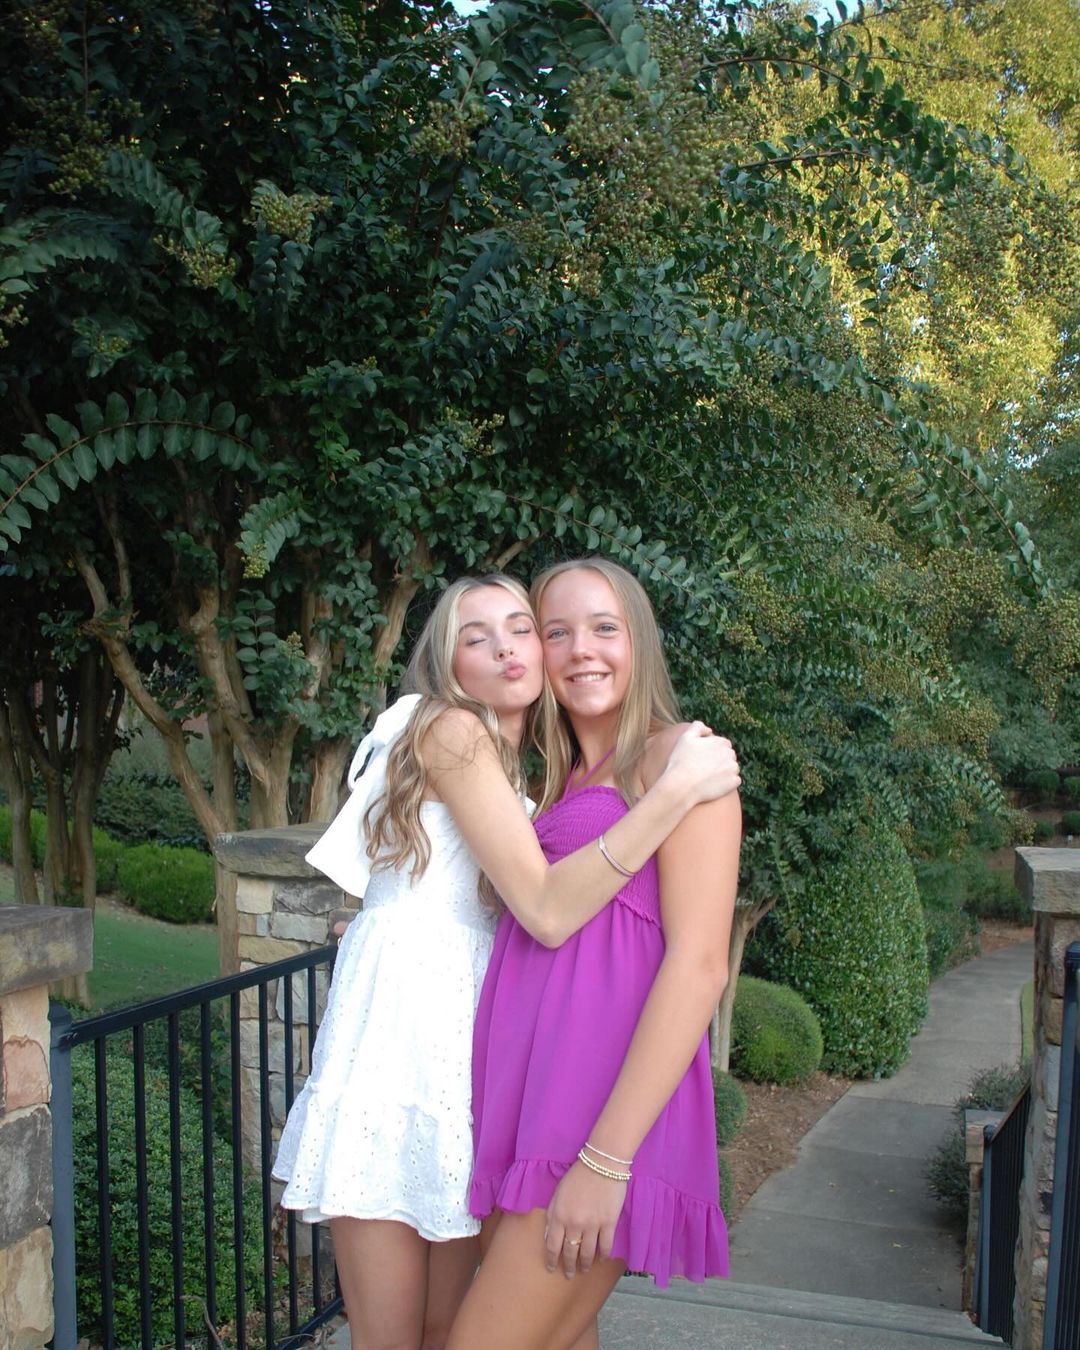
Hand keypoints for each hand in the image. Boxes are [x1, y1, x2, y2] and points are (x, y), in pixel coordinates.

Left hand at [543, 1160, 626, 1279]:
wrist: (602, 1163)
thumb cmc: (577, 1176)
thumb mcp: (558, 1193)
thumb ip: (552, 1214)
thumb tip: (547, 1236)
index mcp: (559, 1215)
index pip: (552, 1245)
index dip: (551, 1260)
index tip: (551, 1268)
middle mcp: (574, 1223)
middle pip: (570, 1252)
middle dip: (568, 1266)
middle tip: (569, 1275)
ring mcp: (593, 1225)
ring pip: (587, 1253)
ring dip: (585, 1264)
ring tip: (584, 1270)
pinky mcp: (609, 1223)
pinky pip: (605, 1246)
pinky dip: (603, 1255)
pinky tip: (601, 1259)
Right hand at [663, 722, 739, 805]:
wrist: (682, 786)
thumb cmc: (681, 761)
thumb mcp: (685, 737)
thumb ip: (697, 727)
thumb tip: (709, 730)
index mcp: (720, 742)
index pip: (723, 744)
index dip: (712, 750)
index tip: (702, 758)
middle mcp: (730, 753)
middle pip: (728, 756)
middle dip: (720, 760)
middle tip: (704, 768)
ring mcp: (733, 769)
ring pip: (732, 768)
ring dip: (724, 771)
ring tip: (709, 777)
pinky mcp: (734, 783)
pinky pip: (734, 781)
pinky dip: (727, 783)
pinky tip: (714, 785)